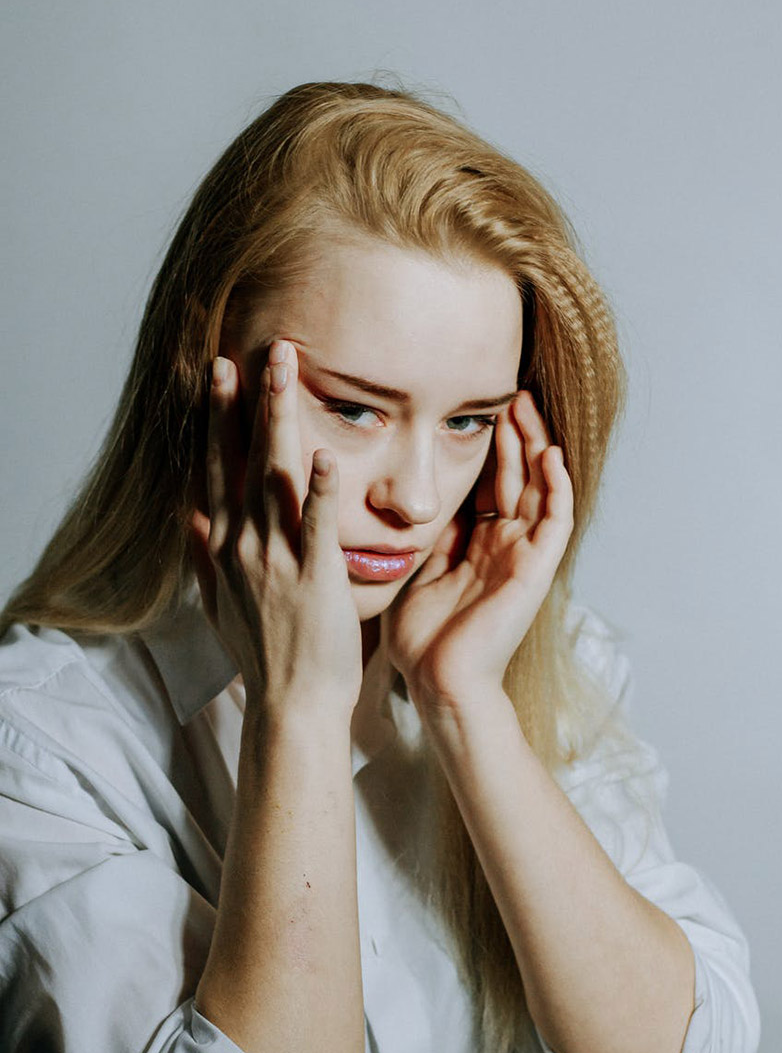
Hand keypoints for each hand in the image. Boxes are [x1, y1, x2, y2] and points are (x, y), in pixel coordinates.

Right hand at [189, 341, 362, 713]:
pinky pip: (314, 527)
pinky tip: (322, 456)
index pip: (216, 467)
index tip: (220, 371)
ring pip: (273, 477)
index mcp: (223, 546)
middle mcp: (242, 545)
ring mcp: (275, 559)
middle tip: (260, 349)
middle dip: (247, 400)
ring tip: (287, 372)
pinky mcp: (313, 579)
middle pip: (240, 459)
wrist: (290, 703)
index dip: (218, 417)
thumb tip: (188, 514)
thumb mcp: (217, 601)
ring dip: (279, 421)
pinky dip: (316, 492)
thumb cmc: (262, 654)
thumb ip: (203, 553)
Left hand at [385, 390, 572, 706]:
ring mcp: (523, 557)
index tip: (474, 411)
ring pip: (536, 489)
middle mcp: (505, 546)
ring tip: (526, 407)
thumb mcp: (418, 573)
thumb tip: (419, 500)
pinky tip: (549, 455)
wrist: (439, 683)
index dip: (485, 449)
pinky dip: (556, 488)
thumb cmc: (424, 642)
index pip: (487, 485)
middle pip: (515, 478)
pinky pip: (555, 522)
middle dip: (512, 436)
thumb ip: (429, 538)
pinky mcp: (536, 571)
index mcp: (477, 547)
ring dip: (533, 447)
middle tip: (507, 393)